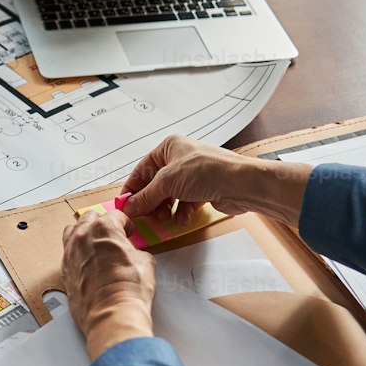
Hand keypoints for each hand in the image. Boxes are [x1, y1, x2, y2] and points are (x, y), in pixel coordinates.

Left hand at [61, 209, 155, 360]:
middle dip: (102, 224)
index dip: (126, 223)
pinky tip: (87, 262)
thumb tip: (133, 254)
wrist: (112, 314)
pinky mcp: (65, 270)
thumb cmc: (128, 290)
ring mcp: (70, 253)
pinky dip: (77, 253)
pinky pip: (68, 253)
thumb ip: (136, 250)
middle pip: (90, 218)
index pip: (115, 215)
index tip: (129, 231)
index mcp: (104, 228)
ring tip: (95, 244)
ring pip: (72, 231)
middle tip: (112, 235)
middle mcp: (83, 237)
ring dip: (84, 233)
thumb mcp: (145, 262)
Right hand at [121, 135, 312, 228]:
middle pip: (155, 184)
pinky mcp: (204, 190)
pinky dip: (181, 212)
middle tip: (143, 217)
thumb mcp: (167, 182)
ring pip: (170, 196)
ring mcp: (193, 175)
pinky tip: (182, 218)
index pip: (142, 169)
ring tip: (163, 219)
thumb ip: (146, 196)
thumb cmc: (208, 171)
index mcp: (170, 147)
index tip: (125, 205)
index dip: (133, 188)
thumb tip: (129, 206)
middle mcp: (180, 159)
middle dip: (150, 202)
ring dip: (165, 209)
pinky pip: (185, 203)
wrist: (240, 184)